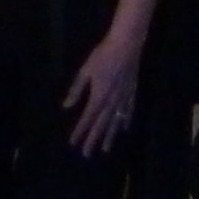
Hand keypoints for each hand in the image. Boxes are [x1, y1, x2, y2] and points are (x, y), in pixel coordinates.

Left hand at [62, 31, 139, 152]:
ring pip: (116, 121)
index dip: (80, 131)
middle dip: (93, 139)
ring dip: (110, 136)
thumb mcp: (86, 71)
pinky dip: (126, 121)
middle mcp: (112, 101)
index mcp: (99, 96)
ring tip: (105, 149)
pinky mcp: (132, 92)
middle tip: (87, 154)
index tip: (73, 143)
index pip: (87, 118)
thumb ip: (77, 90)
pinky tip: (125, 129)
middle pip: (101, 124)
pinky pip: (129, 111)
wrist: (127, 44)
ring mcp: (124, 98)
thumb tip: (66, 106)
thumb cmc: (103, 55)